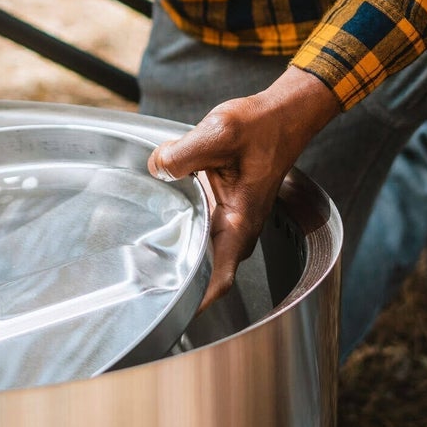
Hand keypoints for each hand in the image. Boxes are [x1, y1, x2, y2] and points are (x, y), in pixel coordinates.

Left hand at [148, 65, 341, 307]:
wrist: (283, 114)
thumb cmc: (262, 127)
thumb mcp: (217, 134)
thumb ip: (181, 155)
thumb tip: (156, 169)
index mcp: (241, 220)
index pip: (219, 277)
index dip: (196, 301)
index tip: (171, 313)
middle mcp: (239, 226)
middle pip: (207, 268)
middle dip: (180, 280)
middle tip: (144, 285)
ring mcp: (234, 217)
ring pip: (203, 246)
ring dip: (181, 253)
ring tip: (146, 261)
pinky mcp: (226, 203)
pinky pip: (202, 225)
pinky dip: (184, 227)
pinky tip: (161, 218)